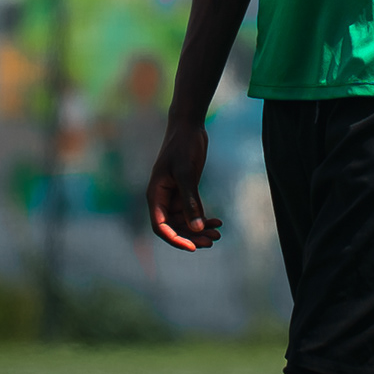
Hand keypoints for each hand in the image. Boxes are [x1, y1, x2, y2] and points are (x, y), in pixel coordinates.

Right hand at [146, 119, 222, 250]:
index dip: (174, 239)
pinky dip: (204, 218)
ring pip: (185, 221)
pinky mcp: (186, 191)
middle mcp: (163, 198)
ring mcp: (174, 196)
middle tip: (212, 241)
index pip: (160, 226)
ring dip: (199, 230)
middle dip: (191, 236)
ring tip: (218, 234)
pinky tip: (218, 222)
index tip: (192, 247)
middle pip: (174, 227)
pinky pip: (193, 211)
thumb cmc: (182, 145)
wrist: (189, 126)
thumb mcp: (186, 172)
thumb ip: (190, 200)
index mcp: (155, 194)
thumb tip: (196, 228)